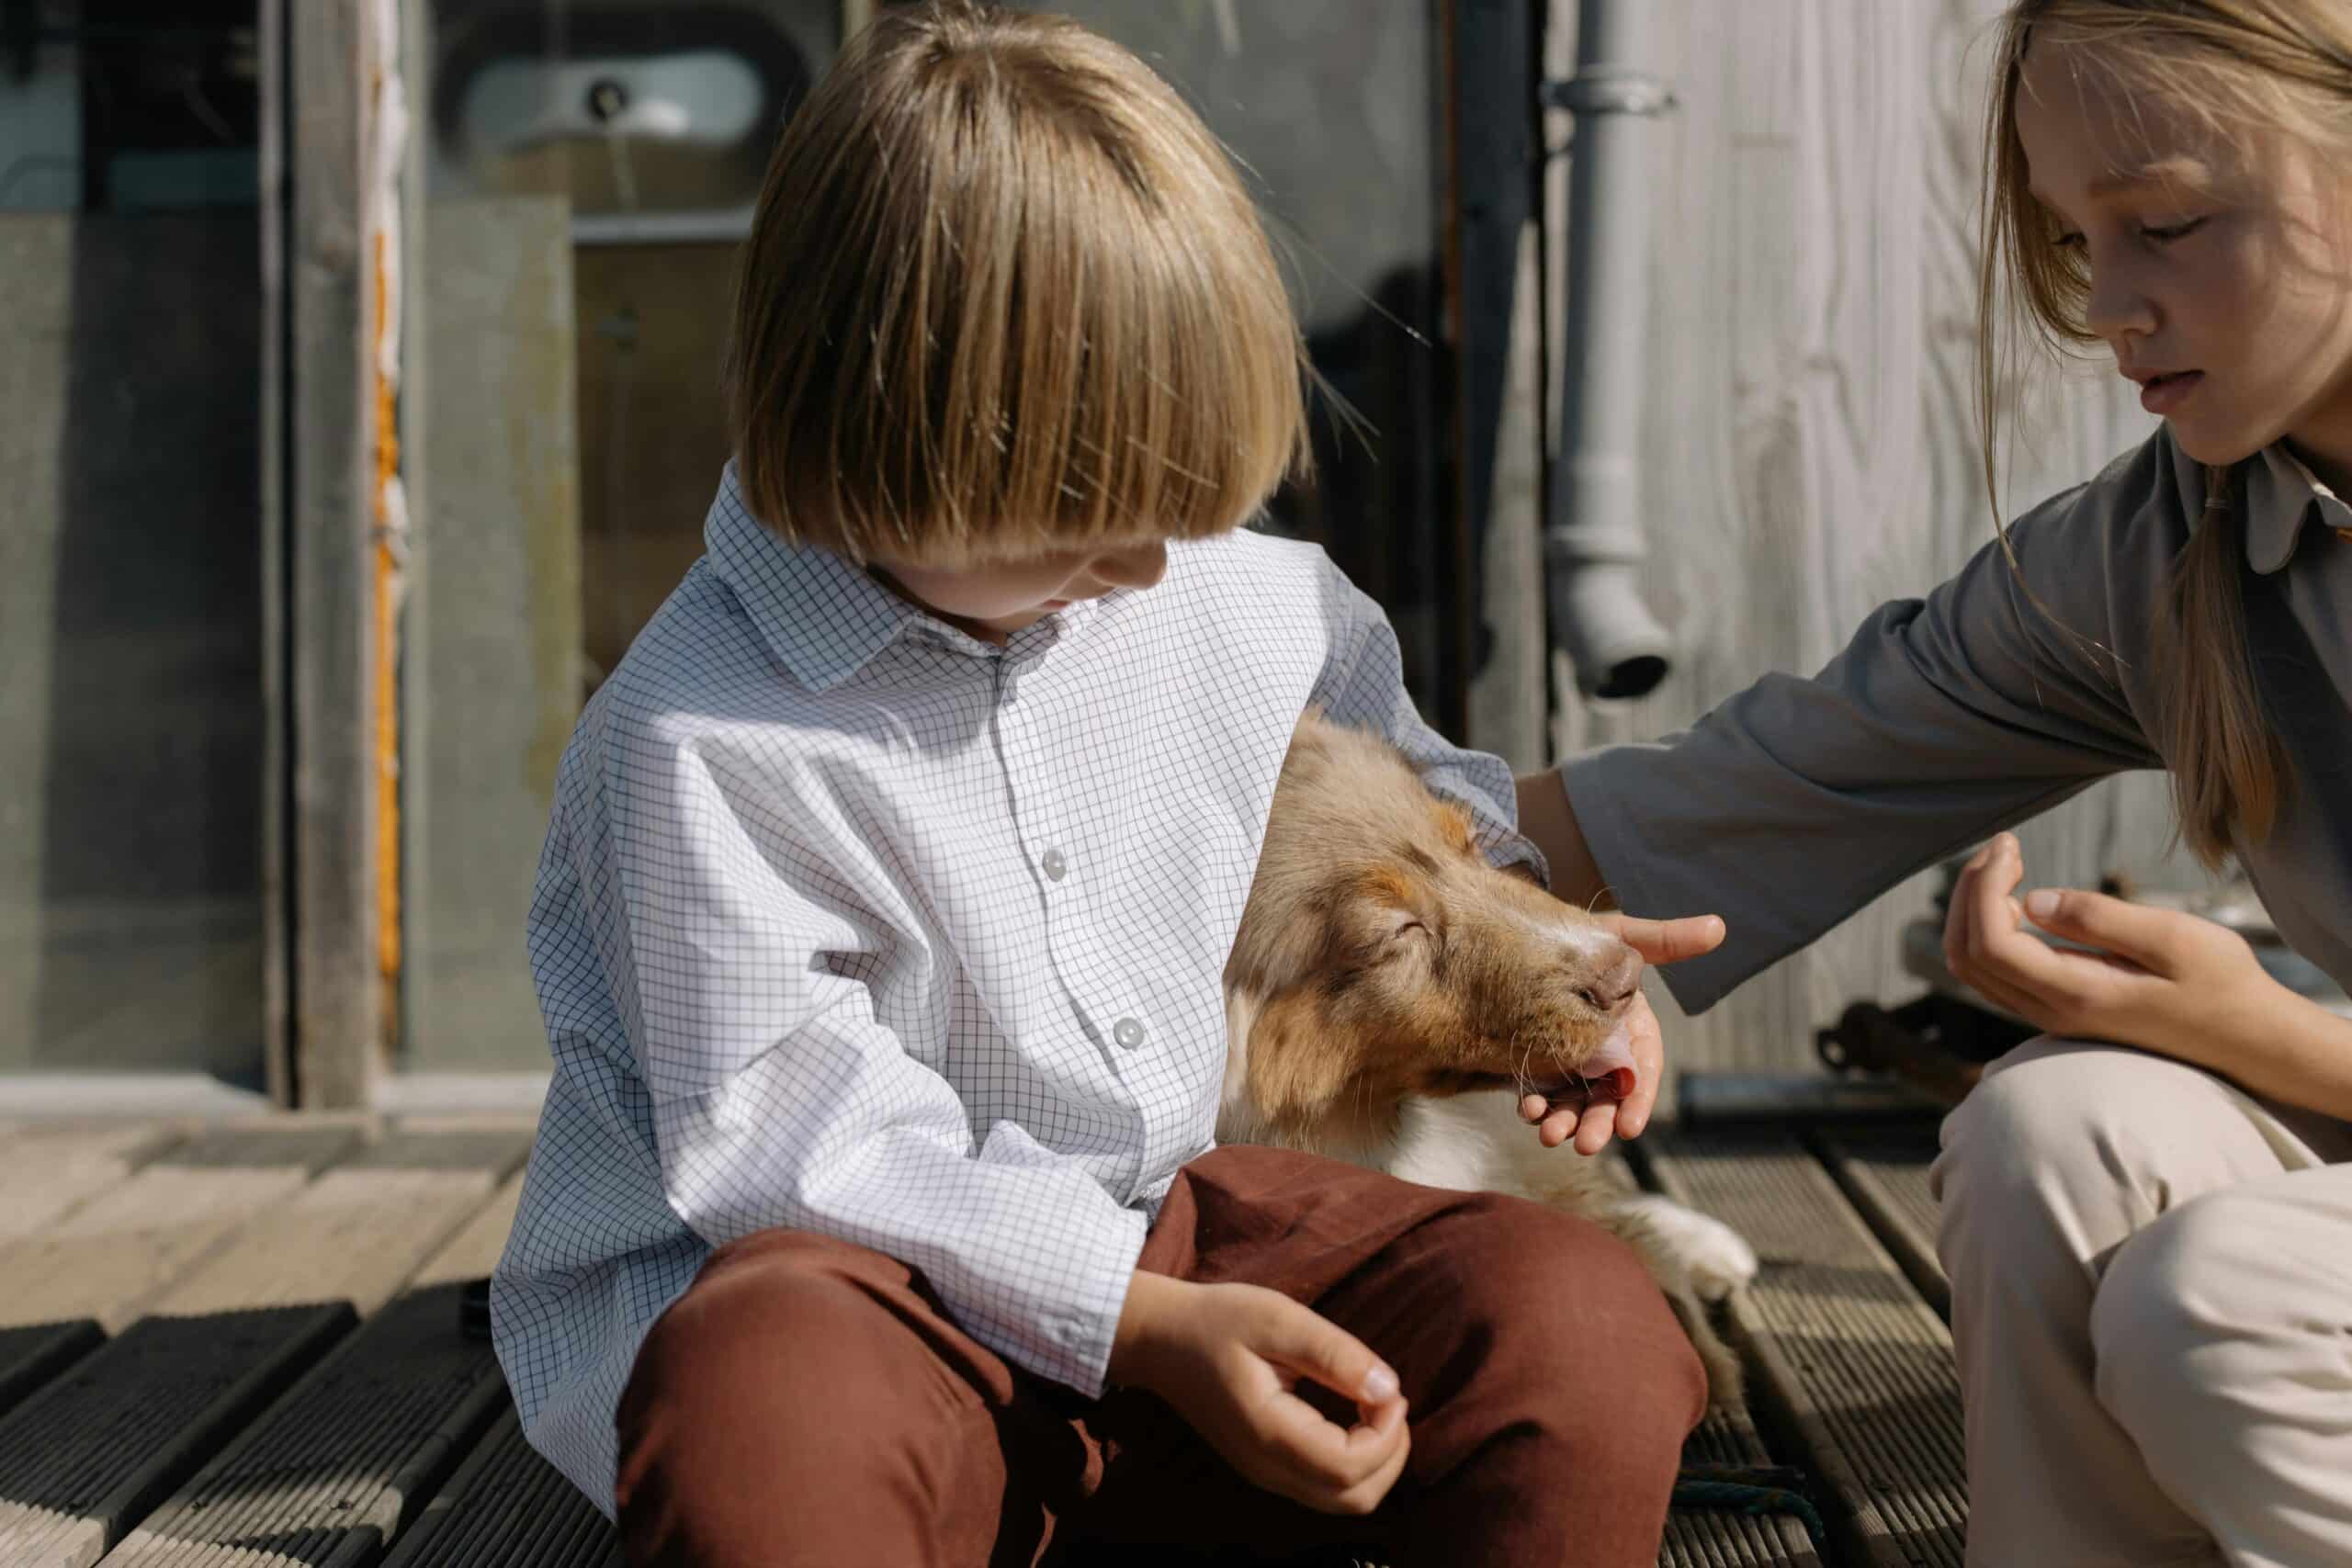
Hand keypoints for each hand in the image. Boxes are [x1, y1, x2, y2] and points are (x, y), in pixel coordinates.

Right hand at [1107, 1272, 1408, 1515]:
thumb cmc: (1217, 1321)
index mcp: (1268, 1432)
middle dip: (1391, 1454)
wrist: (1162, 1339)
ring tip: (1376, 1408)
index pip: (1349, 1467)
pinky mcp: (1266, 1468)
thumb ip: (1335, 1355)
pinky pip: (1325, 1488)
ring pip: (1343, 1501)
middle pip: (1354, 1498)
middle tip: (1390, 1400)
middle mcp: (1266, 1467)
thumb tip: (1388, 1389)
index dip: (1387, 1434)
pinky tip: (1355, 1419)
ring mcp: (1264, 1473)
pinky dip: (1356, 1464)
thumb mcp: (1278, 1319)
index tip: (1390, 1388)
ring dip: (1377, 1462)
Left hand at [1520, 911, 1725, 1155]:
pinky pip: (1539, 1092)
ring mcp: (1571, 1060)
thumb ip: (1668, 940)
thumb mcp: (1625, 936)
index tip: (1629, 1128)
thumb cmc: (1588, 937)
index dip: (1638, 1100)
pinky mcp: (1538, 1063)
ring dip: (1565, 1122)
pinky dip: (1534, 1106)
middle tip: (1587, 1144)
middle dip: (1599, 1122)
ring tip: (1550, 1135)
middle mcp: (1605, 1050)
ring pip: (1574, 1101)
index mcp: (1633, 1027)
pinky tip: (1527, 1112)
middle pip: (1607, 1095)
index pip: (1642, 1070)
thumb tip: (1719, 926)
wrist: (1532, 938)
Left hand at [1942, 832, 2270, 1065]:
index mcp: (2076, 995)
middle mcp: (2052, 1012)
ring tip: (2006, 863)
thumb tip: (2032, 901)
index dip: (1984, 887)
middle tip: (2005, 845)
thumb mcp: (2174, 939)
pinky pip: (1996, 971)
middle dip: (1971, 891)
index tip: (2011, 844)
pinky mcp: (2059, 1008)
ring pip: (1974, 966)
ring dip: (1975, 908)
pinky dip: (1989, 928)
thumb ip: (2100, 919)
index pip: (1991, 943)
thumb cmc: (2222, 984)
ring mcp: (2051, 1016)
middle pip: (1966, 954)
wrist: (2247, 1037)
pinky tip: (2017, 897)